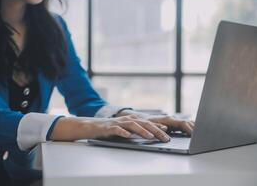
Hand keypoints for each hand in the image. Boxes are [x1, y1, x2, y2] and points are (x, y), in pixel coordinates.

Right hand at [50, 115, 170, 141]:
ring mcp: (117, 123)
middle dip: (155, 130)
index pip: (146, 123)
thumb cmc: (108, 129)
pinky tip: (128, 136)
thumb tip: (149, 135)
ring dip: (142, 131)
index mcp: (130, 120)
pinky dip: (123, 132)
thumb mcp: (123, 129)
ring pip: (132, 125)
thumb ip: (135, 130)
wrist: (89, 126)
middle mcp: (125, 120)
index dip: (157, 126)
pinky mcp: (108, 128)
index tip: (167, 131)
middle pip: (143, 123)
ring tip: (151, 136)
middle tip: (165, 137)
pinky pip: (116, 130)